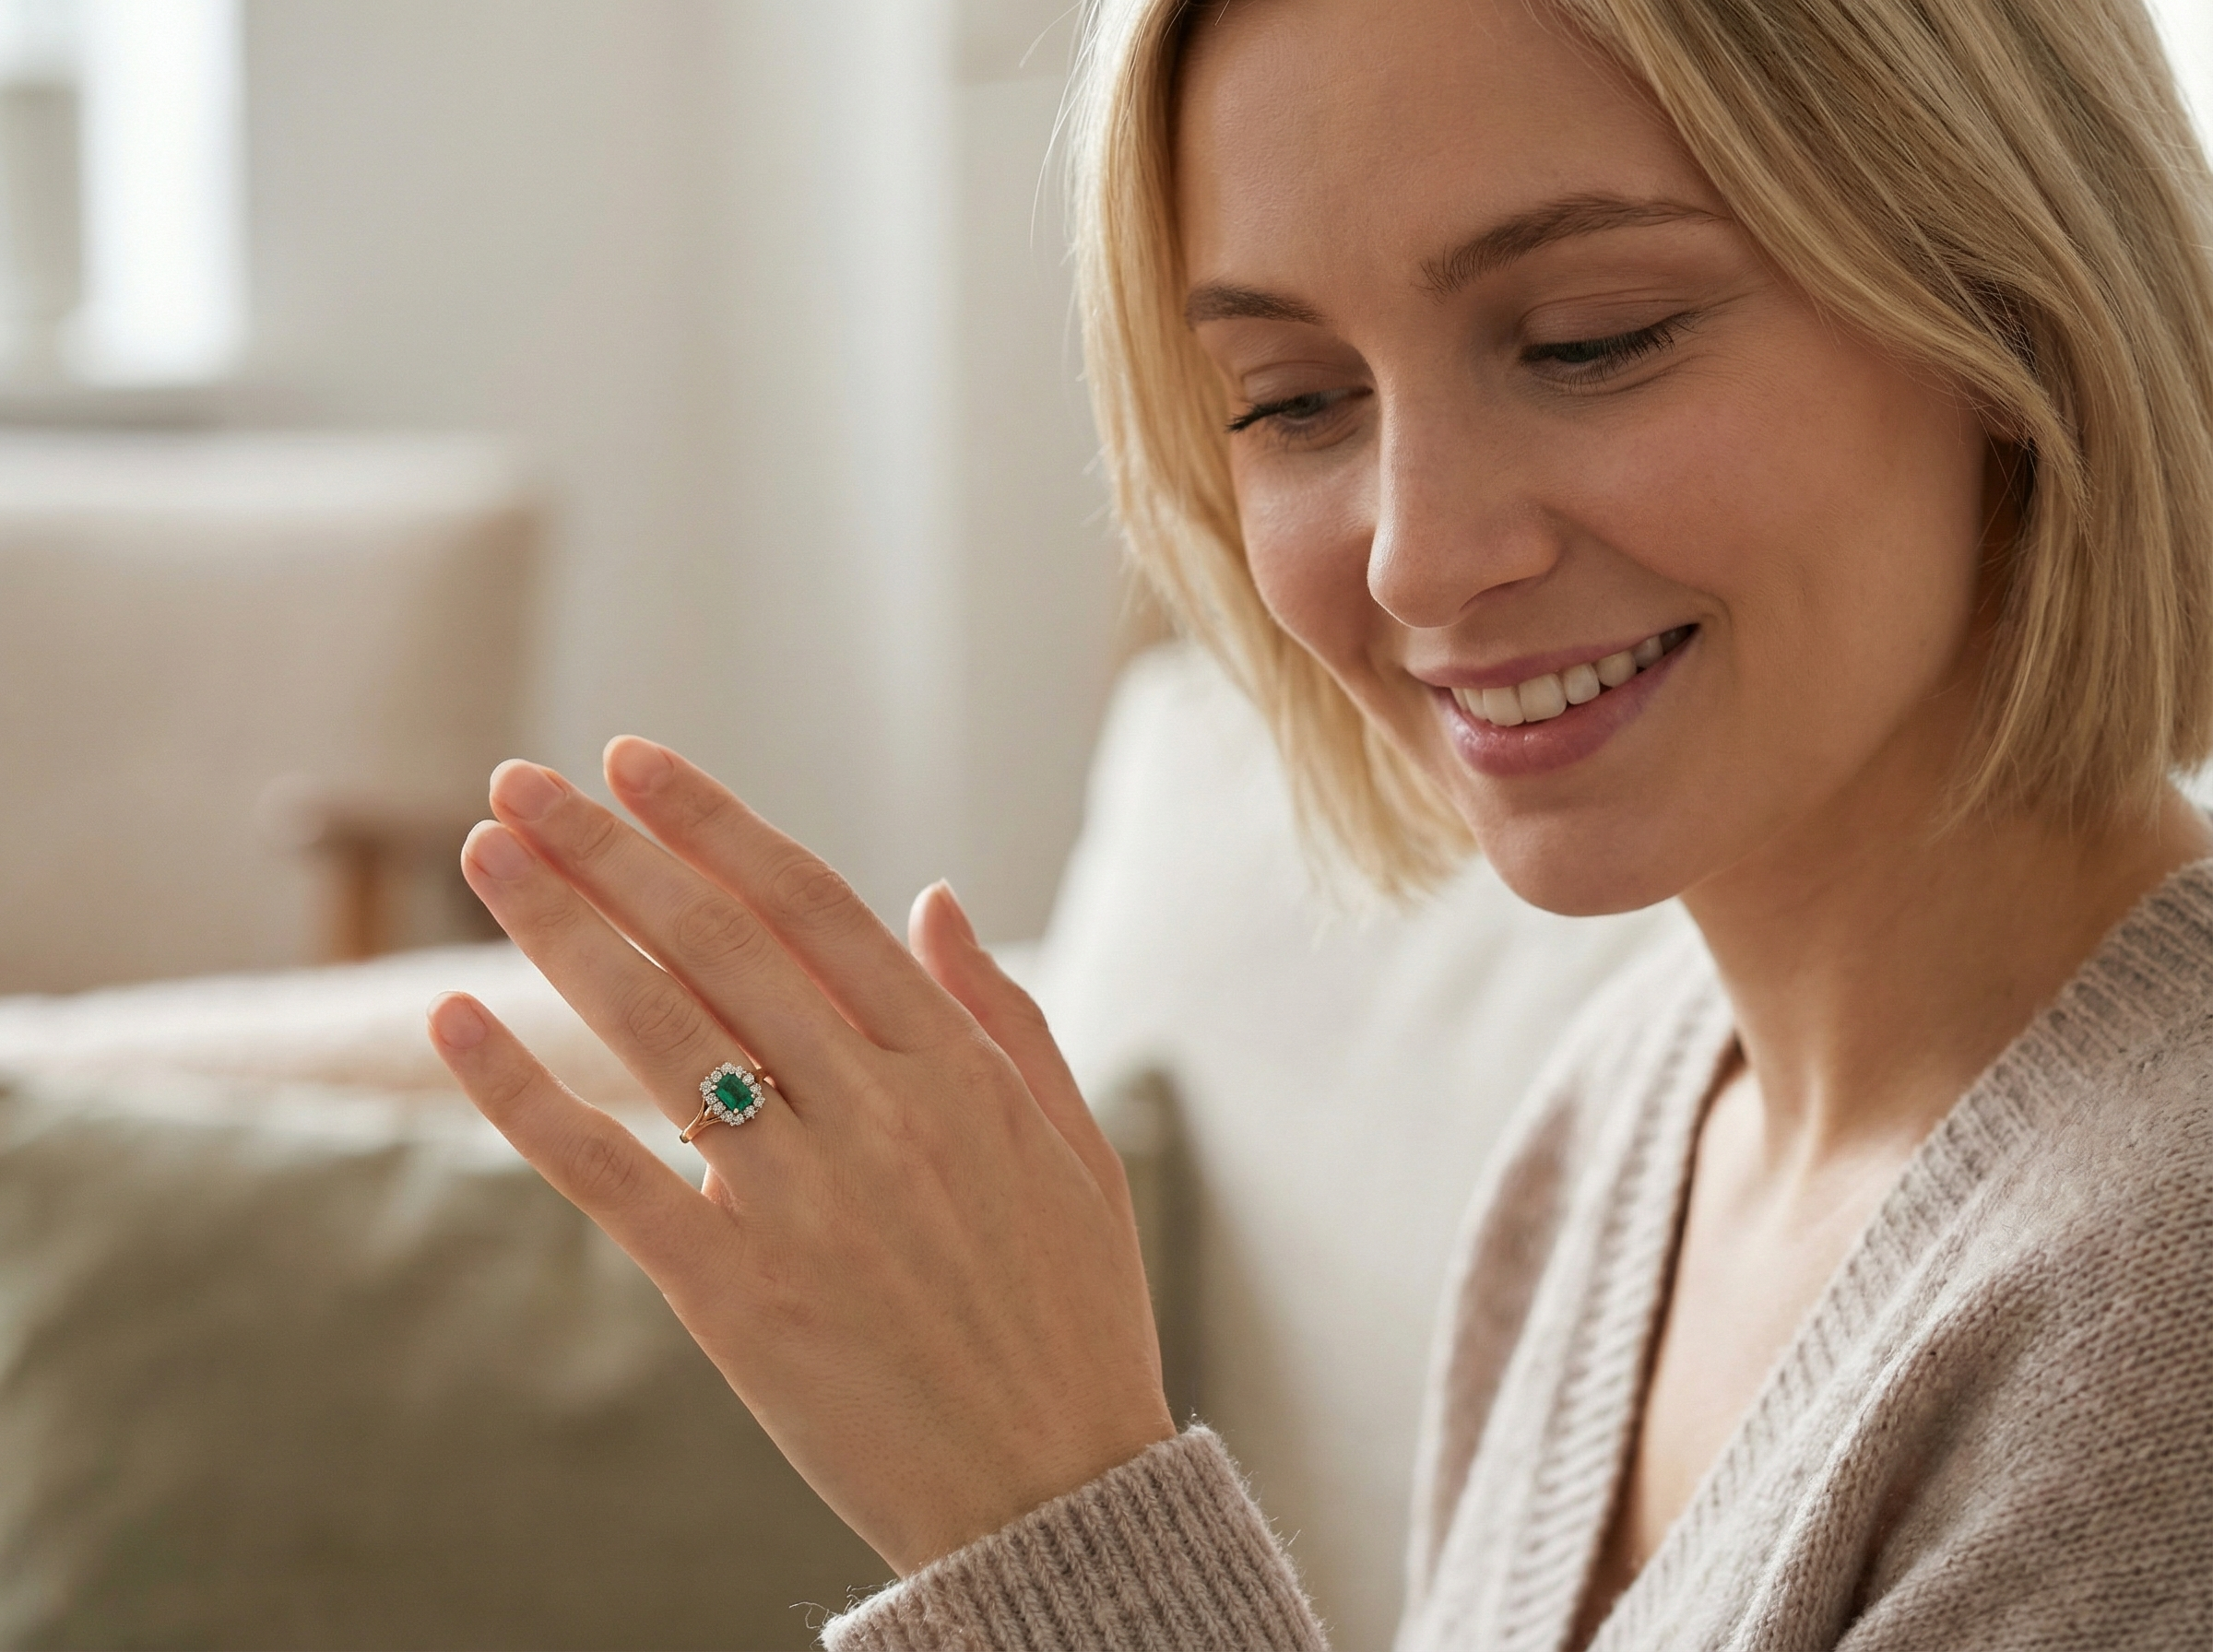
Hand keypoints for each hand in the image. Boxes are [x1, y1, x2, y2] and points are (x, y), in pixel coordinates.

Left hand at [424, 738, 1174, 1573]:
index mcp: (958, 1070)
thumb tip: (929, 897)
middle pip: (719, 946)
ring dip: (563, 930)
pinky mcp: (738, 1295)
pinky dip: (527, 1097)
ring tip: (485, 851)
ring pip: (662, 1034)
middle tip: (520, 780)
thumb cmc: (1071, 1311)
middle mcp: (879, 1115)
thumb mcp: (1073, 1145)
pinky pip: (614, 1177)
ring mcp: (806, 1204)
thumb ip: (1003, 1016)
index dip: (714, 825)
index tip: (633, 760)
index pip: (812, 907)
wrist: (1054, 1489)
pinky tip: (462, 1024)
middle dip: (612, 850)